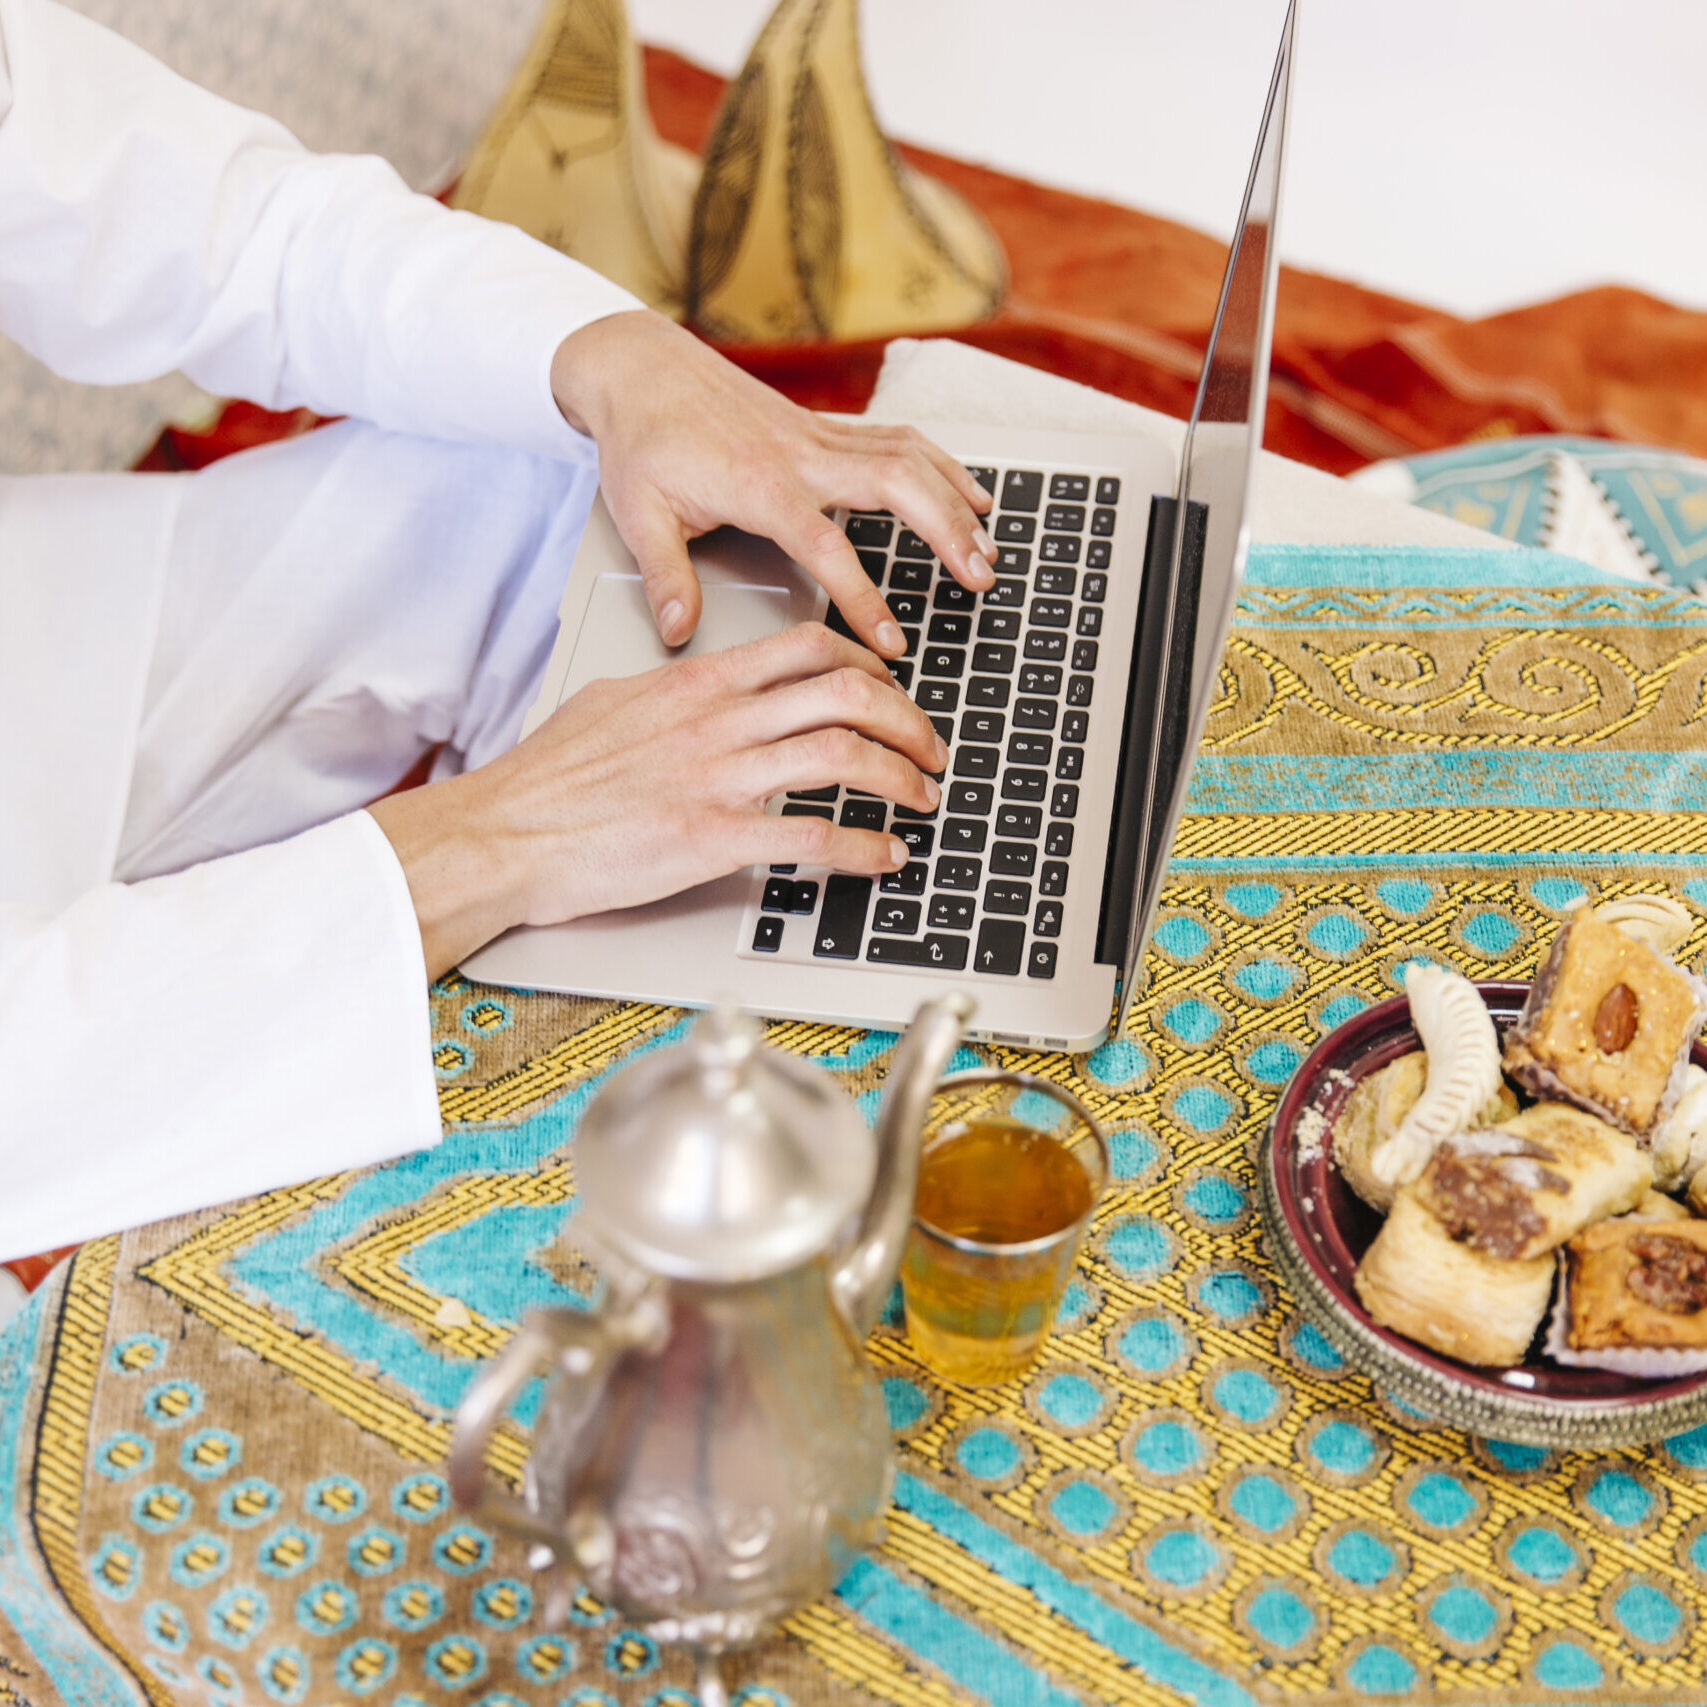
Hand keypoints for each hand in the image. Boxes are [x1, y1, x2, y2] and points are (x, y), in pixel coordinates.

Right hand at [367, 624, 945, 977]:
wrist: (505, 832)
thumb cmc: (547, 778)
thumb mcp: (611, 705)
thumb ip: (672, 695)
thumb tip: (697, 684)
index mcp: (696, 684)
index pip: (806, 647)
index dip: (868, 664)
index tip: (892, 689)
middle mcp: (716, 721)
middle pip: (844, 691)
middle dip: (905, 717)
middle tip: (927, 748)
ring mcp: (717, 777)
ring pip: (840, 752)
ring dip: (899, 776)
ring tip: (922, 797)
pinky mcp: (711, 838)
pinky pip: (811, 835)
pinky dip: (863, 846)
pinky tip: (884, 855)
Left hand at [550, 310, 995, 658]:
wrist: (639, 368)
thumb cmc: (640, 441)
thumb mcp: (638, 514)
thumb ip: (665, 576)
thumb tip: (677, 633)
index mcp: (759, 484)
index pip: (827, 547)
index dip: (863, 598)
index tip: (890, 642)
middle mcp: (800, 454)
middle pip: (896, 485)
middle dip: (945, 532)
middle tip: (979, 579)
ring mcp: (817, 434)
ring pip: (908, 456)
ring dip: (954, 498)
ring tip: (988, 545)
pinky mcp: (822, 425)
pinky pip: (896, 440)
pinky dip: (941, 464)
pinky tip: (967, 491)